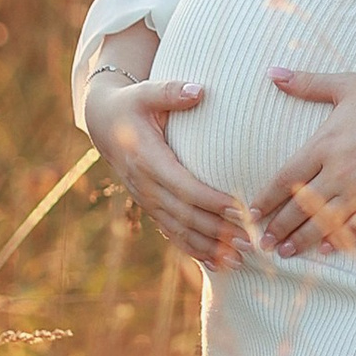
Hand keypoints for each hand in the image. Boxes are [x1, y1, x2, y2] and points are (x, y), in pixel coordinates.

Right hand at [85, 73, 250, 270]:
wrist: (103, 123)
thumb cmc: (131, 104)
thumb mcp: (145, 92)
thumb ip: (170, 91)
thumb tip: (199, 90)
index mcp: (147, 159)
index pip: (183, 186)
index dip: (211, 201)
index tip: (240, 209)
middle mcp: (146, 185)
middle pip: (185, 215)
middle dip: (218, 231)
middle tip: (251, 239)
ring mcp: (147, 200)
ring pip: (179, 231)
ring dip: (211, 248)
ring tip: (242, 259)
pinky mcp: (151, 207)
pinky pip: (172, 234)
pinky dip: (196, 250)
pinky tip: (220, 264)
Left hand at [256, 68, 355, 259]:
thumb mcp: (347, 85)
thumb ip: (307, 83)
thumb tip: (272, 71)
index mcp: (326, 144)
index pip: (286, 178)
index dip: (266, 198)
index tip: (250, 212)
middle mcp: (340, 172)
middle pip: (300, 207)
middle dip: (278, 227)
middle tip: (260, 242)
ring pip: (324, 223)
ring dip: (301, 241)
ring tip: (284, 253)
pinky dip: (339, 241)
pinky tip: (325, 250)